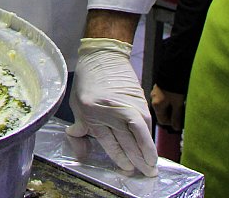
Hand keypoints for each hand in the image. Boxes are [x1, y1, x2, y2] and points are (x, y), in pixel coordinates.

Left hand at [65, 38, 157, 176]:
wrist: (103, 55)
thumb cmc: (87, 80)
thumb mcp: (76, 104)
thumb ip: (80, 127)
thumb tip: (80, 148)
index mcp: (92, 112)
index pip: (109, 141)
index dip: (119, 156)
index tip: (127, 167)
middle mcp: (111, 109)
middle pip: (127, 140)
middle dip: (137, 159)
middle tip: (145, 173)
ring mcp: (126, 103)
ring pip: (139, 132)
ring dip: (147, 150)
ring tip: (152, 165)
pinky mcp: (138, 99)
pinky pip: (145, 122)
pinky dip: (149, 136)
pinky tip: (152, 146)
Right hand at [150, 85, 184, 131]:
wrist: (173, 70)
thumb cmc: (174, 88)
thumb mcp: (178, 104)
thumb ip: (176, 117)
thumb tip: (176, 128)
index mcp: (157, 105)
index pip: (162, 121)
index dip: (172, 123)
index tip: (180, 122)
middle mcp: (154, 99)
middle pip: (163, 112)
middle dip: (173, 115)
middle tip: (182, 114)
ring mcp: (156, 92)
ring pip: (164, 105)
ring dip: (173, 107)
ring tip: (182, 105)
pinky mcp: (160, 87)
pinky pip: (164, 98)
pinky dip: (171, 100)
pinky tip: (178, 97)